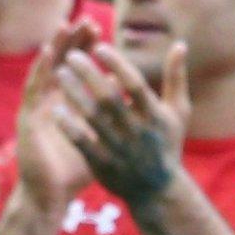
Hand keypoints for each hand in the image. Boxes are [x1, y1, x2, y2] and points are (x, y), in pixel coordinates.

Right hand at [13, 20, 97, 213]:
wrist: (50, 196)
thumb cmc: (75, 172)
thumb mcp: (99, 139)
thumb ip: (113, 117)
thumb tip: (131, 96)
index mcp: (67, 106)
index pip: (77, 71)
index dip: (87, 52)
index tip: (101, 32)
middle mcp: (50, 103)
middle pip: (61, 64)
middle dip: (73, 42)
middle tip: (87, 21)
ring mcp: (36, 109)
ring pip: (45, 71)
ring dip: (54, 48)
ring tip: (64, 25)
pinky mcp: (27, 119)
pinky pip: (32, 89)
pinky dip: (38, 69)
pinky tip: (46, 53)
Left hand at [51, 39, 191, 207]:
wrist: (158, 190)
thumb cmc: (167, 143)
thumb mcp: (177, 112)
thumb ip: (176, 77)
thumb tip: (180, 44)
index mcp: (155, 115)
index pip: (134, 84)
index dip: (117, 64)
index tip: (98, 47)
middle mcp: (136, 130)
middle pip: (109, 98)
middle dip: (88, 74)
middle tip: (70, 55)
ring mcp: (119, 148)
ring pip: (92, 117)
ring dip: (74, 94)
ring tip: (59, 74)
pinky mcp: (103, 164)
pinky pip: (82, 142)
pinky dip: (69, 126)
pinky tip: (54, 109)